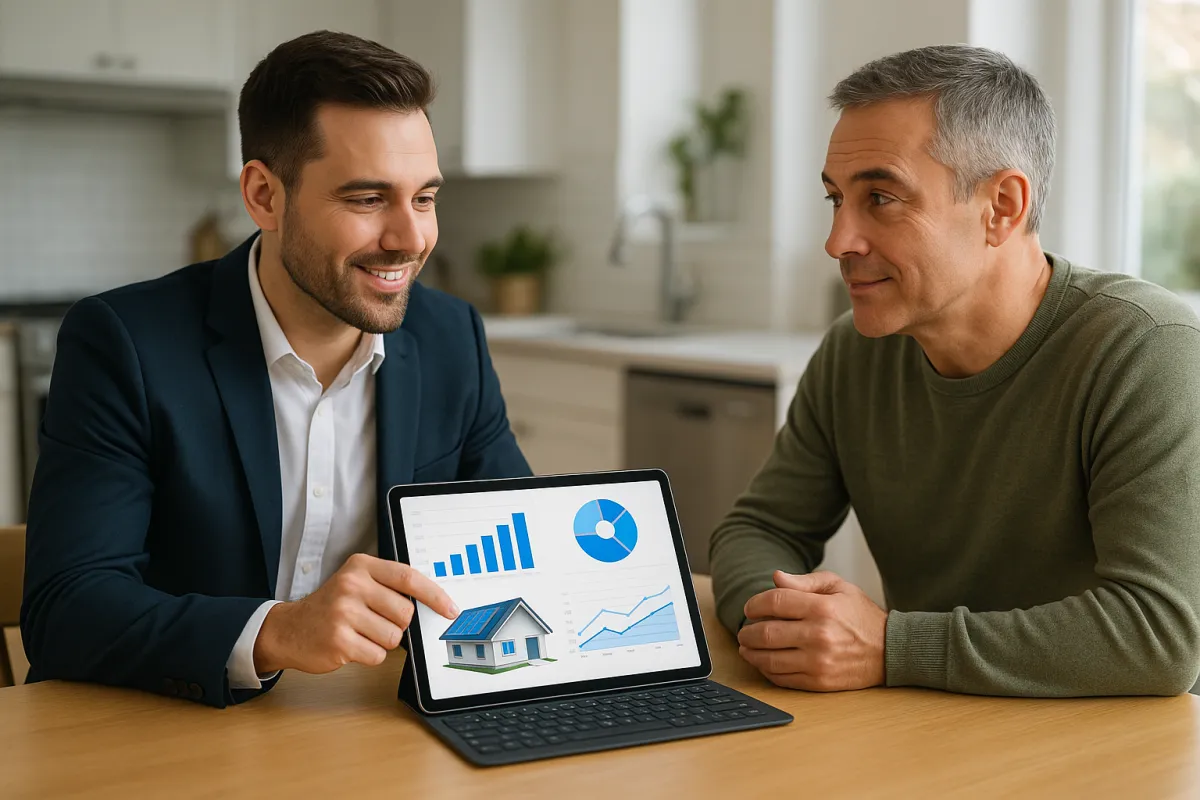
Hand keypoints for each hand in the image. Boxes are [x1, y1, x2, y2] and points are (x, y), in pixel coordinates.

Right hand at [253, 554, 459, 674]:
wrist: (289, 629)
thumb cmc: (331, 607)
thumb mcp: (356, 582)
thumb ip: (389, 586)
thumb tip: (433, 603)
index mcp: (361, 566)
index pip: (408, 577)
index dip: (434, 595)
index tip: (450, 609)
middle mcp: (352, 585)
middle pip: (405, 613)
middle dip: (397, 624)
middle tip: (373, 621)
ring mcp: (343, 613)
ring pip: (394, 637)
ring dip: (382, 641)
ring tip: (359, 633)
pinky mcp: (339, 641)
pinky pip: (378, 655)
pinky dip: (369, 655)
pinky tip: (351, 645)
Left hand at [737, 570, 886, 691]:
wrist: (890, 651)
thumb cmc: (861, 616)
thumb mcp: (839, 587)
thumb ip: (805, 581)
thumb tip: (776, 578)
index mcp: (822, 608)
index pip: (774, 602)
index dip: (755, 604)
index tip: (749, 609)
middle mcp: (819, 635)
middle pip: (766, 633)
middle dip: (747, 632)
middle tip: (744, 631)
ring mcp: (818, 661)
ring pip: (769, 659)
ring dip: (751, 653)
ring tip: (747, 648)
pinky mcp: (819, 682)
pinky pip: (782, 678)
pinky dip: (766, 670)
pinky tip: (763, 663)